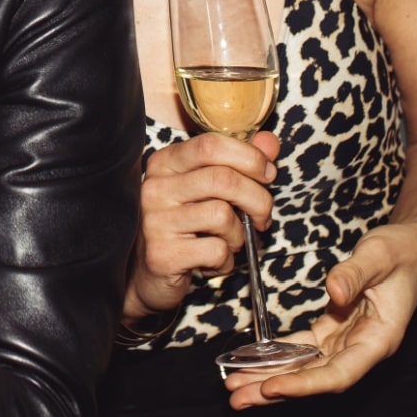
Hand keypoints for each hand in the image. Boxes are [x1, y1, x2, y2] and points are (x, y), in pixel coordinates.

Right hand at [124, 131, 277, 323]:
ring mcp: (155, 220)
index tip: (266, 175)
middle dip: (258, 200)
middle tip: (261, 217)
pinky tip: (212, 261)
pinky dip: (225, 260)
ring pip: (222, 215)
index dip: (249, 158)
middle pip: (223, 179)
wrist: (147, 274)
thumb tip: (269, 142)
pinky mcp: (162, 254)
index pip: (210, 145)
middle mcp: (155, 187)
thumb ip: (240, 162)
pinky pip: (216, 250)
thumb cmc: (185, 227)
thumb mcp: (211, 189)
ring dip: (239, 235)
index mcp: (165, 163)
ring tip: (228, 242)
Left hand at [222, 223, 416, 408]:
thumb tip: (334, 291)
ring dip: (269, 376)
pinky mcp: (332, 329)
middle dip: (275, 390)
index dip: (304, 384)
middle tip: (237, 397)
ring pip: (304, 367)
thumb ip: (355, 273)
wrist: (410, 247)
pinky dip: (275, 356)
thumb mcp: (379, 255)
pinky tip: (250, 361)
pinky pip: (300, 349)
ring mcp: (346, 340)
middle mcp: (362, 347)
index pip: (339, 373)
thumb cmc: (401, 252)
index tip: (272, 387)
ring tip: (234, 384)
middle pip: (315, 378)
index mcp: (379, 339)